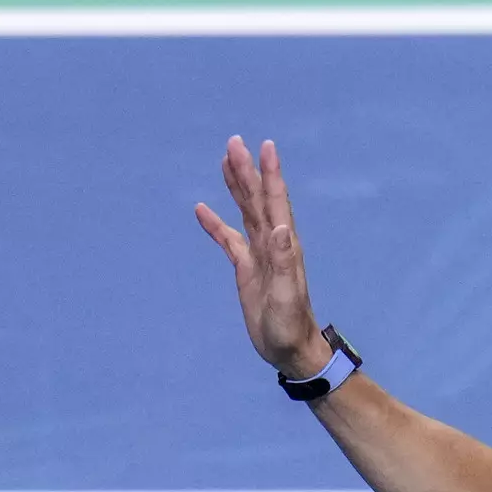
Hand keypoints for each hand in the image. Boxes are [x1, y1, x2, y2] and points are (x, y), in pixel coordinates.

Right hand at [194, 136, 329, 378]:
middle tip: (234, 142)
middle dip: (247, 171)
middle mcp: (272, 243)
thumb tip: (280, 227)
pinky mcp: (246, 268)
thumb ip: (283, 262)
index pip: (275, 202)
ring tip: (225, 160)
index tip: (265, 146)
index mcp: (284, 246)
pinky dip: (215, 224)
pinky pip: (228, 239)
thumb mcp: (286, 295)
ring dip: (236, 187)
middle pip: (257, 199)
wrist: (290, 349)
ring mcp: (258, 254)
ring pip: (245, 212)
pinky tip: (202, 209)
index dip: (270, 174)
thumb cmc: (290, 325)